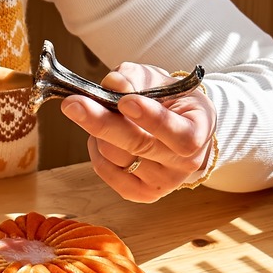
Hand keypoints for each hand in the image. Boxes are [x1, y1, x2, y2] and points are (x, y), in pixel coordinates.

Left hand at [59, 62, 216, 202]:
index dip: (152, 119)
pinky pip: (106, 171)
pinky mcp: (141, 194)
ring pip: (115, 156)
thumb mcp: (156, 79)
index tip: (125, 101)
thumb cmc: (167, 100)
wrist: (177, 128)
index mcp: (199, 130)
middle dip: (102, 122)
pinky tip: (101, 136)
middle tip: (73, 103)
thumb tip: (114, 84)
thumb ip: (134, 78)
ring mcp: (164, 183)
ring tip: (103, 115)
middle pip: (138, 146)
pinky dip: (96, 149)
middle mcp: (186, 163)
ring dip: (98, 131)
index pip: (179, 134)